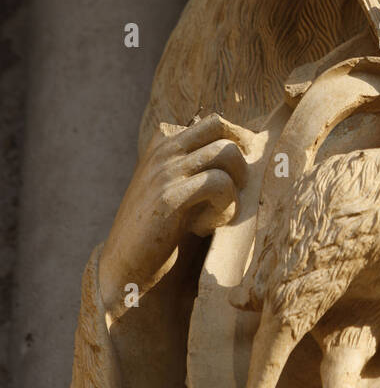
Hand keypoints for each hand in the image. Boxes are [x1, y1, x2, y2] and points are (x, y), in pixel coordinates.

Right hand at [98, 113, 253, 315]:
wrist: (125, 265)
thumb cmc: (159, 230)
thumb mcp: (174, 189)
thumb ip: (196, 168)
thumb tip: (246, 154)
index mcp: (164, 145)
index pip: (215, 123)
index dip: (238, 143)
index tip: (240, 174)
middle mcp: (164, 151)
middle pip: (222, 129)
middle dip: (241, 157)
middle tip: (236, 190)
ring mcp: (166, 171)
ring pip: (227, 153)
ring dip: (235, 186)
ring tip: (220, 211)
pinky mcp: (170, 198)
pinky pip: (219, 184)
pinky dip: (225, 207)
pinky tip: (207, 225)